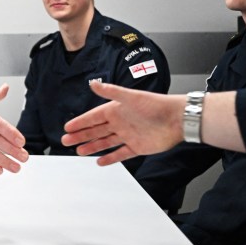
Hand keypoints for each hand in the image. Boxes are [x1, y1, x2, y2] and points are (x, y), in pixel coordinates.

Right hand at [61, 83, 184, 165]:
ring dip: (92, 146)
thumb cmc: (157, 105)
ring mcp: (128, 135)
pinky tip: (100, 161)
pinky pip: (120, 153)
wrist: (178, 119)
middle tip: (66, 140)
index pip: (93, 117)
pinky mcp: (138, 147)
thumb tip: (93, 83)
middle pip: (96, 130)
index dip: (81, 122)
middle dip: (81, 135)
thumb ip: (111, 92)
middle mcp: (121, 123)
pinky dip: (110, 158)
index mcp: (116, 110)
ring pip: (105, 142)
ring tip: (79, 151)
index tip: (68, 127)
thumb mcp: (131, 97)